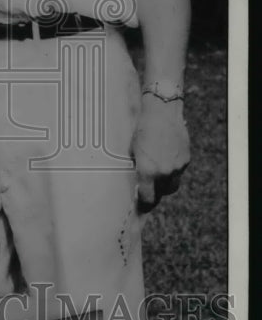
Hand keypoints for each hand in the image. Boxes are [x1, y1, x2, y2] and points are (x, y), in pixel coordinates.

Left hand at [132, 96, 189, 213]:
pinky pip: (179, 171)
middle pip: (162, 194)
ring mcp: (177, 167)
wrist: (162, 113)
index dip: (144, 204)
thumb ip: (138, 168)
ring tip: (158, 172)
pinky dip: (173, 169)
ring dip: (166, 182)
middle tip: (150, 189)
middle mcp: (164, 172)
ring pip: (173, 184)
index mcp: (148, 172)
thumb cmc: (143, 130)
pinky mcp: (186, 159)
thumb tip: (138, 181)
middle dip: (156, 193)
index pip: (148, 198)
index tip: (141, 205)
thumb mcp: (133, 151)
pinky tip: (166, 158)